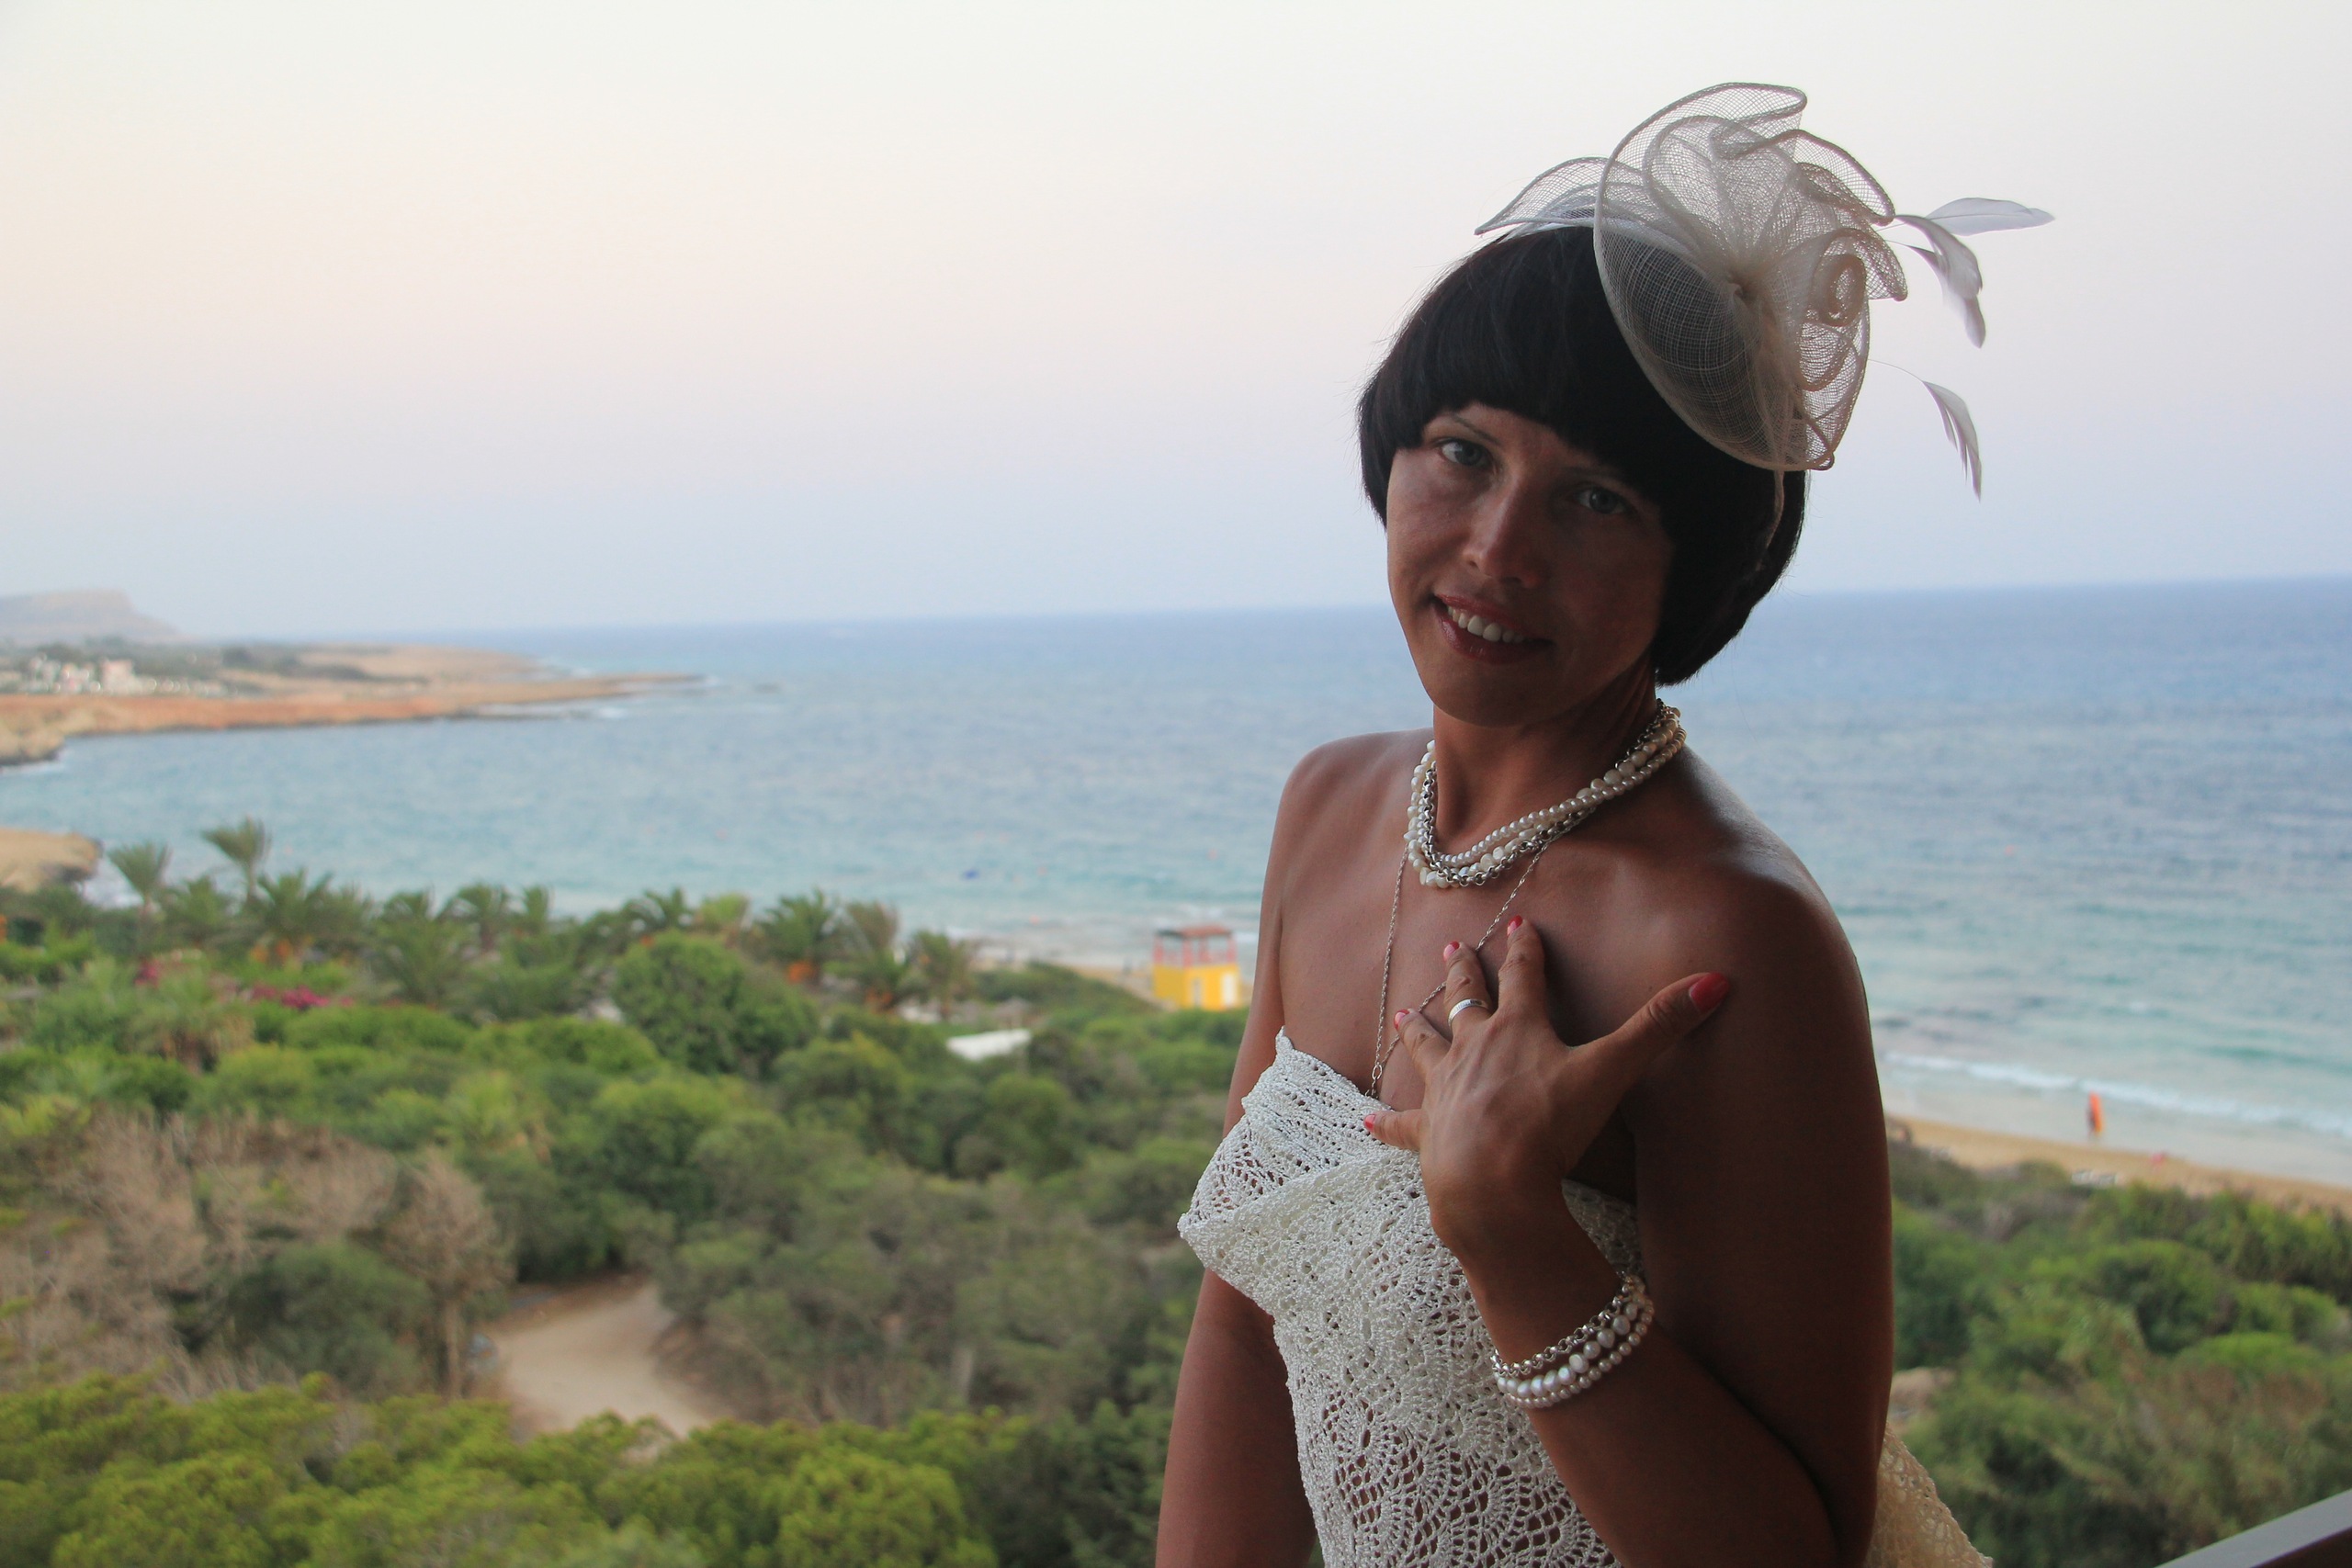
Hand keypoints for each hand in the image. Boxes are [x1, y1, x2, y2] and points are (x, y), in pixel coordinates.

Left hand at [1365, 918, 1728, 1261]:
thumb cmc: (1549, 1124)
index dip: (1526, 948)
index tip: (1520, 921)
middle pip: (1468, 1001)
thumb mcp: (1613, 1071)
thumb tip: (1717, 981)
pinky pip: (1402, 1125)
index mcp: (1519, 1029)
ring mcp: (1445, 1089)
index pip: (1525, 977)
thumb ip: (1661, 1027)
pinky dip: (1386, 1122)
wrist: (1490, 1181)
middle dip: (1465, 974)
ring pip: (1428, 1049)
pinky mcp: (1427, 1132)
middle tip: (1454, 950)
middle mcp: (1475, 1049)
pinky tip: (1366, 1119)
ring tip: (1403, 1014)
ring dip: (1418, 1031)